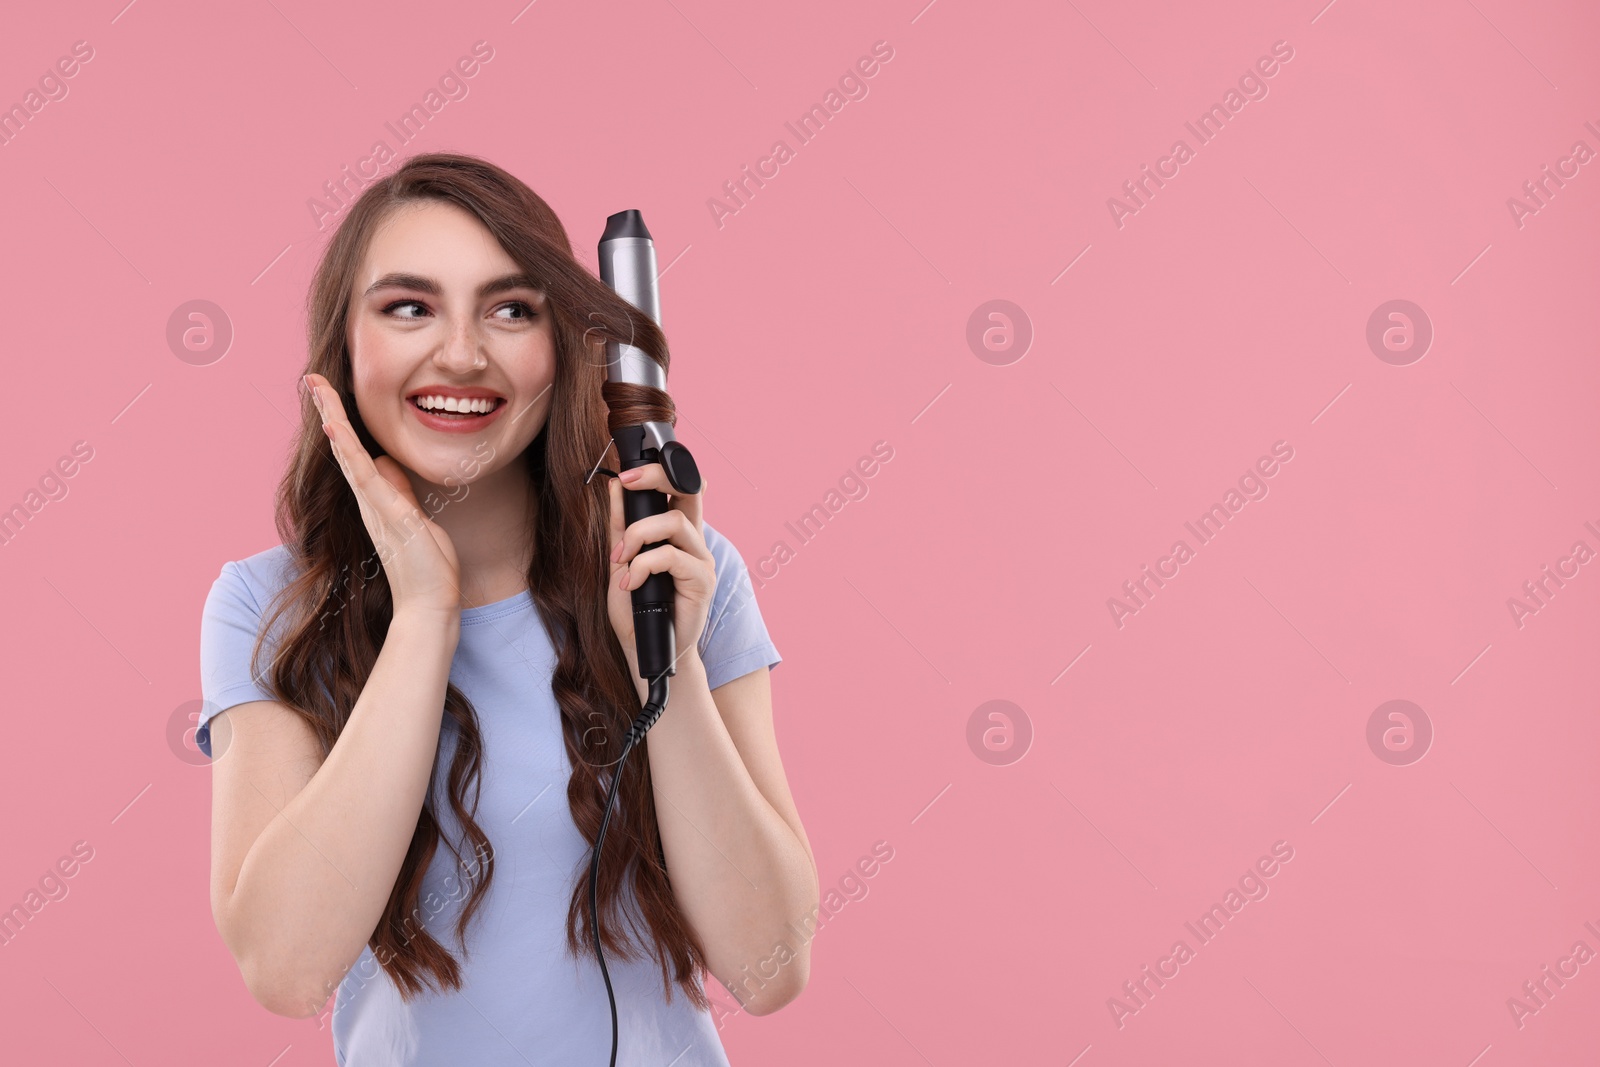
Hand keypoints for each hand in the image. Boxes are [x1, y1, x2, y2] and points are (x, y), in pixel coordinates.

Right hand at [305, 373, 462, 620]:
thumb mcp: (416, 519)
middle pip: (345, 448)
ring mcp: (376, 507)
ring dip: (334, 421)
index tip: (328, 392)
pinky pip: (365, 478)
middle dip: (329, 411)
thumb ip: (400, 491)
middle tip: (312, 378)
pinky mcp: (389, 515)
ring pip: (350, 456)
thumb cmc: (427, 566)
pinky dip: (350, 452)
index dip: (342, 422)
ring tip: (319, 391)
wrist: (430, 604)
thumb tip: (387, 464)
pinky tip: (337, 430)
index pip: (356, 453)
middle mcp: (369, 501)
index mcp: (376, 499)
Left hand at [606, 463, 714, 684]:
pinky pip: (672, 557)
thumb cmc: (635, 610)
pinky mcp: (702, 581)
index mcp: (678, 533)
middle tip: (628, 482)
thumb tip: (616, 486)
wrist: (645, 651)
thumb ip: (619, 526)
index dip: (658, 472)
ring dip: (638, 534)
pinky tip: (630, 584)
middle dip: (658, 477)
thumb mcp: (620, 561)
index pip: (680, 488)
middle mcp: (694, 542)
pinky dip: (644, 566)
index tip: (624, 475)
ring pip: (675, 522)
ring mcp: (701, 560)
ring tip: (621, 560)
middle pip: (689, 490)